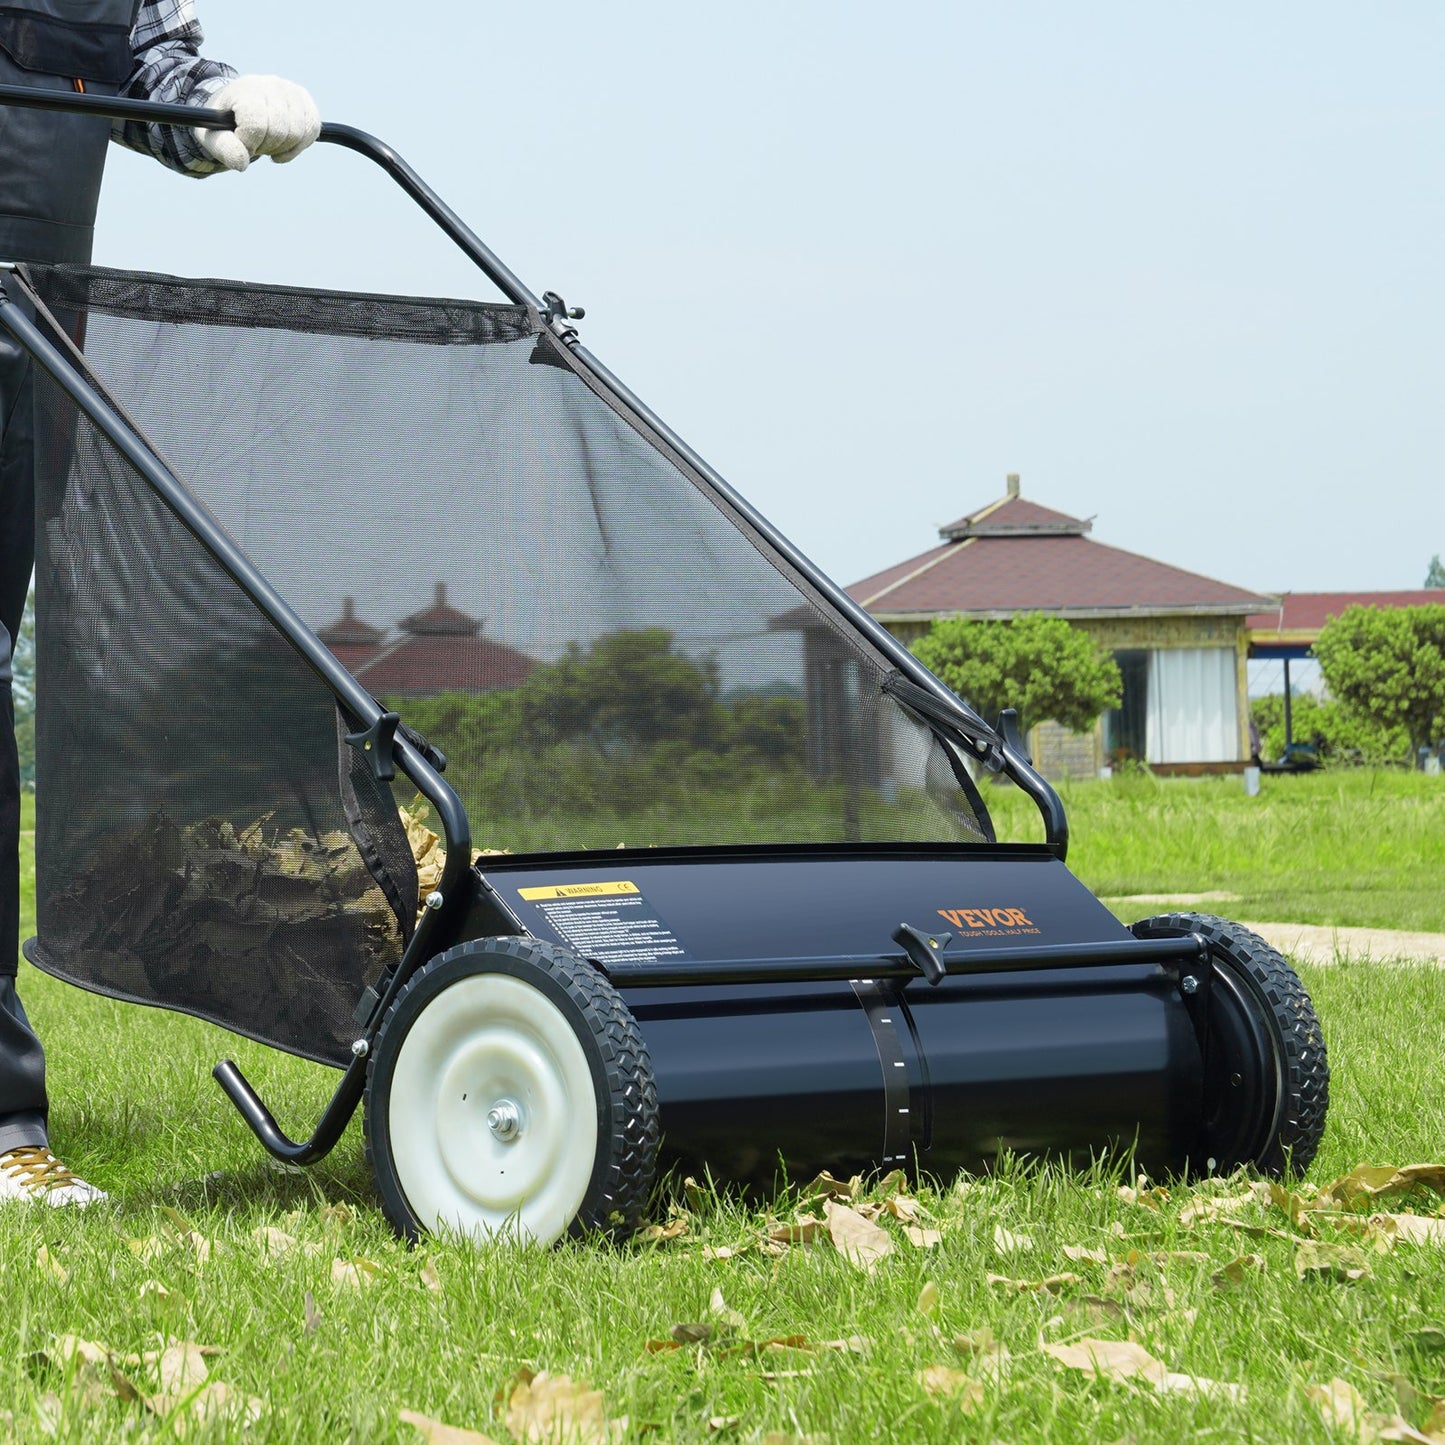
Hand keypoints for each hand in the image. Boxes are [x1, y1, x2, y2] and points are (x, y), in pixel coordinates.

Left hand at [195, 75, 320, 171]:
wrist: (236, 107)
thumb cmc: (224, 125)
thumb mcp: (213, 137)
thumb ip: (224, 149)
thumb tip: (242, 163)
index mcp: (244, 89)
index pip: (256, 124)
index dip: (250, 143)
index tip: (243, 144)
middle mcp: (270, 84)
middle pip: (279, 131)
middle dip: (267, 147)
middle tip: (256, 143)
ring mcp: (290, 90)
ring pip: (298, 133)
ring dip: (283, 147)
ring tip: (268, 142)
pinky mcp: (304, 99)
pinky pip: (312, 129)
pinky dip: (299, 145)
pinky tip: (285, 144)